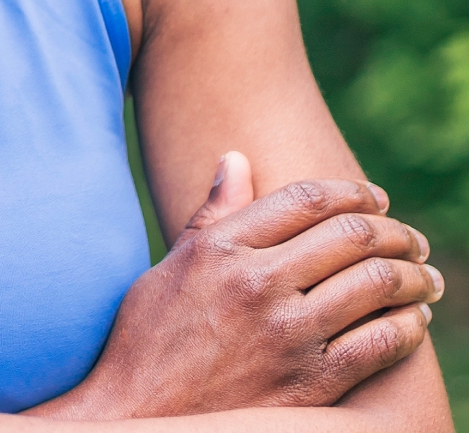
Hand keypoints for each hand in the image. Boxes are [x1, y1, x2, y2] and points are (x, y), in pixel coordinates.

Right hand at [41, 152, 440, 418]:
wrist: (141, 414)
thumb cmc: (149, 339)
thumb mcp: (170, 267)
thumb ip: (212, 216)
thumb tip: (237, 160)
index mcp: (220, 249)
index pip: (307, 199)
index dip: (352, 191)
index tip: (374, 198)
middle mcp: (257, 284)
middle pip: (352, 235)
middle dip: (396, 232)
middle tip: (412, 240)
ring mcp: (287, 334)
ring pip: (377, 283)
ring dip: (415, 276)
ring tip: (426, 278)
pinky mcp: (311, 381)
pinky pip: (383, 342)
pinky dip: (410, 326)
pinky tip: (414, 321)